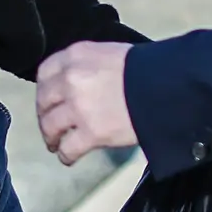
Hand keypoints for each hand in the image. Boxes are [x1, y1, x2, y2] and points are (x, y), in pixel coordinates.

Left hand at [34, 41, 137, 165]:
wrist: (167, 86)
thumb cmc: (147, 69)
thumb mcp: (112, 54)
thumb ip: (90, 66)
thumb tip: (85, 82)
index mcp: (77, 55)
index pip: (45, 72)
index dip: (44, 89)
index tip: (48, 99)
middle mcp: (71, 79)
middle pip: (43, 101)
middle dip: (44, 115)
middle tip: (50, 125)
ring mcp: (78, 107)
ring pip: (50, 126)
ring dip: (51, 137)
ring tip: (55, 144)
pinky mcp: (91, 133)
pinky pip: (68, 148)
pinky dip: (66, 155)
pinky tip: (69, 158)